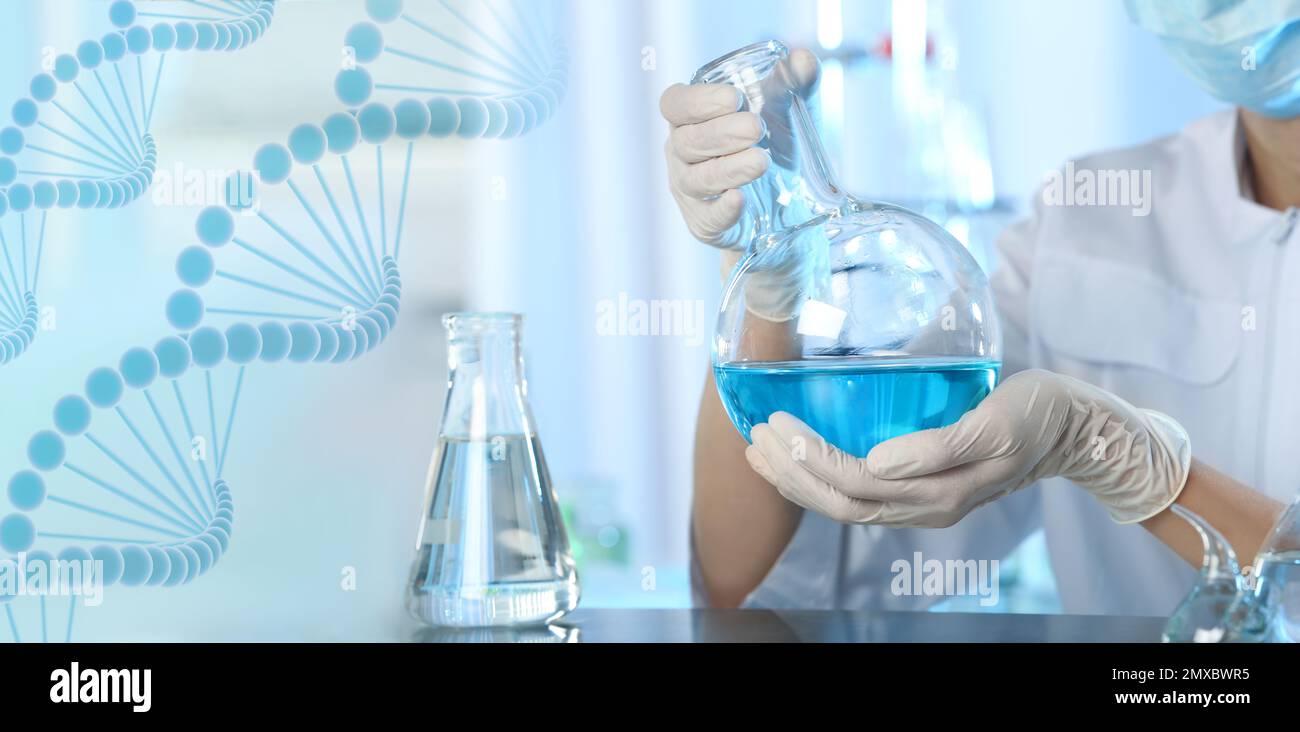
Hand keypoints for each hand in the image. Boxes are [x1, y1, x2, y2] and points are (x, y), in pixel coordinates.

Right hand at [659, 49, 819, 248]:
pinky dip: (723, 209)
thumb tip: (802, 59)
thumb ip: (795, 82)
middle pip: (686, 141)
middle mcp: (682, 154)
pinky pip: (708, 217)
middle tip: (756, 128)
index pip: (675, 104)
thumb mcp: (789, 111)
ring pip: (697, 179)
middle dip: (721, 133)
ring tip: (762, 161)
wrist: (789, 203)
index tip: (734, 99)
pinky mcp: (706, 223)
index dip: (698, 100)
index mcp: (692, 118)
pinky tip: (740, 199)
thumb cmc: (776, 146)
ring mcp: (690, 191)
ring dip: (728, 168)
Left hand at [743, 369, 1191, 527]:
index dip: (810, 462)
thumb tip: (878, 462)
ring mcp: (921, 500)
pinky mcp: (921, 485)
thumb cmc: (1036, 416)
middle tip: (755, 435)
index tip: (777, 425)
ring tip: (760, 451)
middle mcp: (923, 506)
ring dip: (799, 479)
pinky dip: (823, 476)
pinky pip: (861, 491)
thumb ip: (936, 448)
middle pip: (839, 503)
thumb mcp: (992, 425)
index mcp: (937, 495)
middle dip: (792, 474)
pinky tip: (801, 458)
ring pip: (845, 502)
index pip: (855, 487)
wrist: (1074, 429)